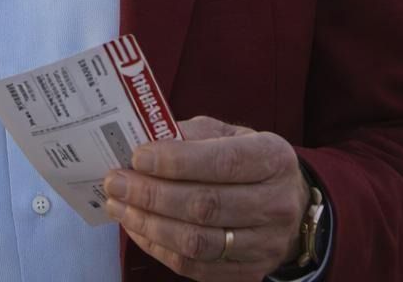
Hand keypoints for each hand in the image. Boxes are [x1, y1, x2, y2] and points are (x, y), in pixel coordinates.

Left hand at [103, 115, 309, 280]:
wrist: (287, 202)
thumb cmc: (245, 158)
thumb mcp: (227, 134)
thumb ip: (190, 135)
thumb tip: (144, 140)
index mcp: (272, 159)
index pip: (223, 162)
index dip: (176, 161)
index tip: (138, 157)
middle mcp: (276, 204)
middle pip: (206, 205)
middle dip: (152, 194)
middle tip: (116, 182)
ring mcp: (265, 245)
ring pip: (198, 242)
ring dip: (149, 225)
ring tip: (118, 206)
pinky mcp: (249, 273)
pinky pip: (196, 267)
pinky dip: (159, 248)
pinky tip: (136, 228)